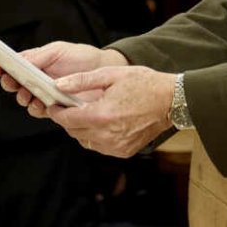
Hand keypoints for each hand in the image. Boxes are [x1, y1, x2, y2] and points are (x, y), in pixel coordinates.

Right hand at [0, 42, 127, 117]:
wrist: (105, 71)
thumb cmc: (82, 58)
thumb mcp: (59, 50)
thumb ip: (38, 56)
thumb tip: (19, 59)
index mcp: (36, 64)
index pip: (14, 66)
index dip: (2, 67)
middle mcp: (38, 80)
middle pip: (15, 85)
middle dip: (10, 83)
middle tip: (11, 81)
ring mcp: (46, 95)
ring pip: (25, 100)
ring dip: (22, 98)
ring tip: (28, 94)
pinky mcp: (56, 108)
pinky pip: (40, 111)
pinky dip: (37, 108)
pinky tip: (40, 103)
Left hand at [48, 66, 176, 156]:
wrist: (171, 101)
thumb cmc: (145, 84)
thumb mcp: (111, 75)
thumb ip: (82, 80)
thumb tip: (59, 85)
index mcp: (102, 115)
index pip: (66, 119)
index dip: (57, 112)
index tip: (54, 105)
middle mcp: (107, 135)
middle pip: (73, 131)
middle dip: (69, 119)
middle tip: (71, 106)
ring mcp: (115, 146)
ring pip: (85, 140)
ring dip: (82, 128)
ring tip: (89, 113)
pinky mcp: (123, 152)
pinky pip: (100, 146)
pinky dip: (96, 136)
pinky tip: (104, 123)